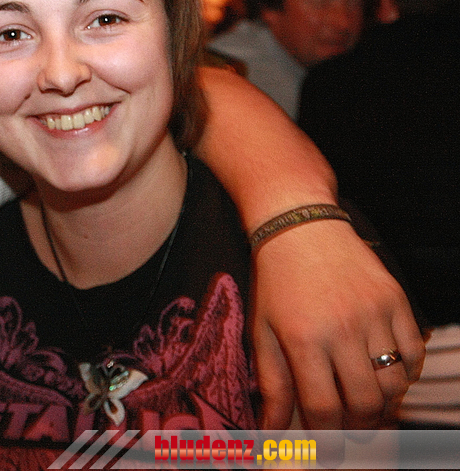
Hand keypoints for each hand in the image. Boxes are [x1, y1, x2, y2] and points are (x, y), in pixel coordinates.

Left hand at [252, 218, 424, 428]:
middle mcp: (342, 328)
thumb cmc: (275, 281)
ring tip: (367, 406)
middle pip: (365, 402)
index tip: (326, 446)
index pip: (324, 408)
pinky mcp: (396, 300)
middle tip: (349, 429)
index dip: (327, 437)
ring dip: (384, 404)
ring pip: (394, 383)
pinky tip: (385, 374)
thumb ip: (272, 383)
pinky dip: (405, 373)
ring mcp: (374, 313)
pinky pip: (413, 354)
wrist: (300, 227)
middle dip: (358, 426)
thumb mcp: (262, 330)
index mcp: (303, 339)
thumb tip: (272, 430)